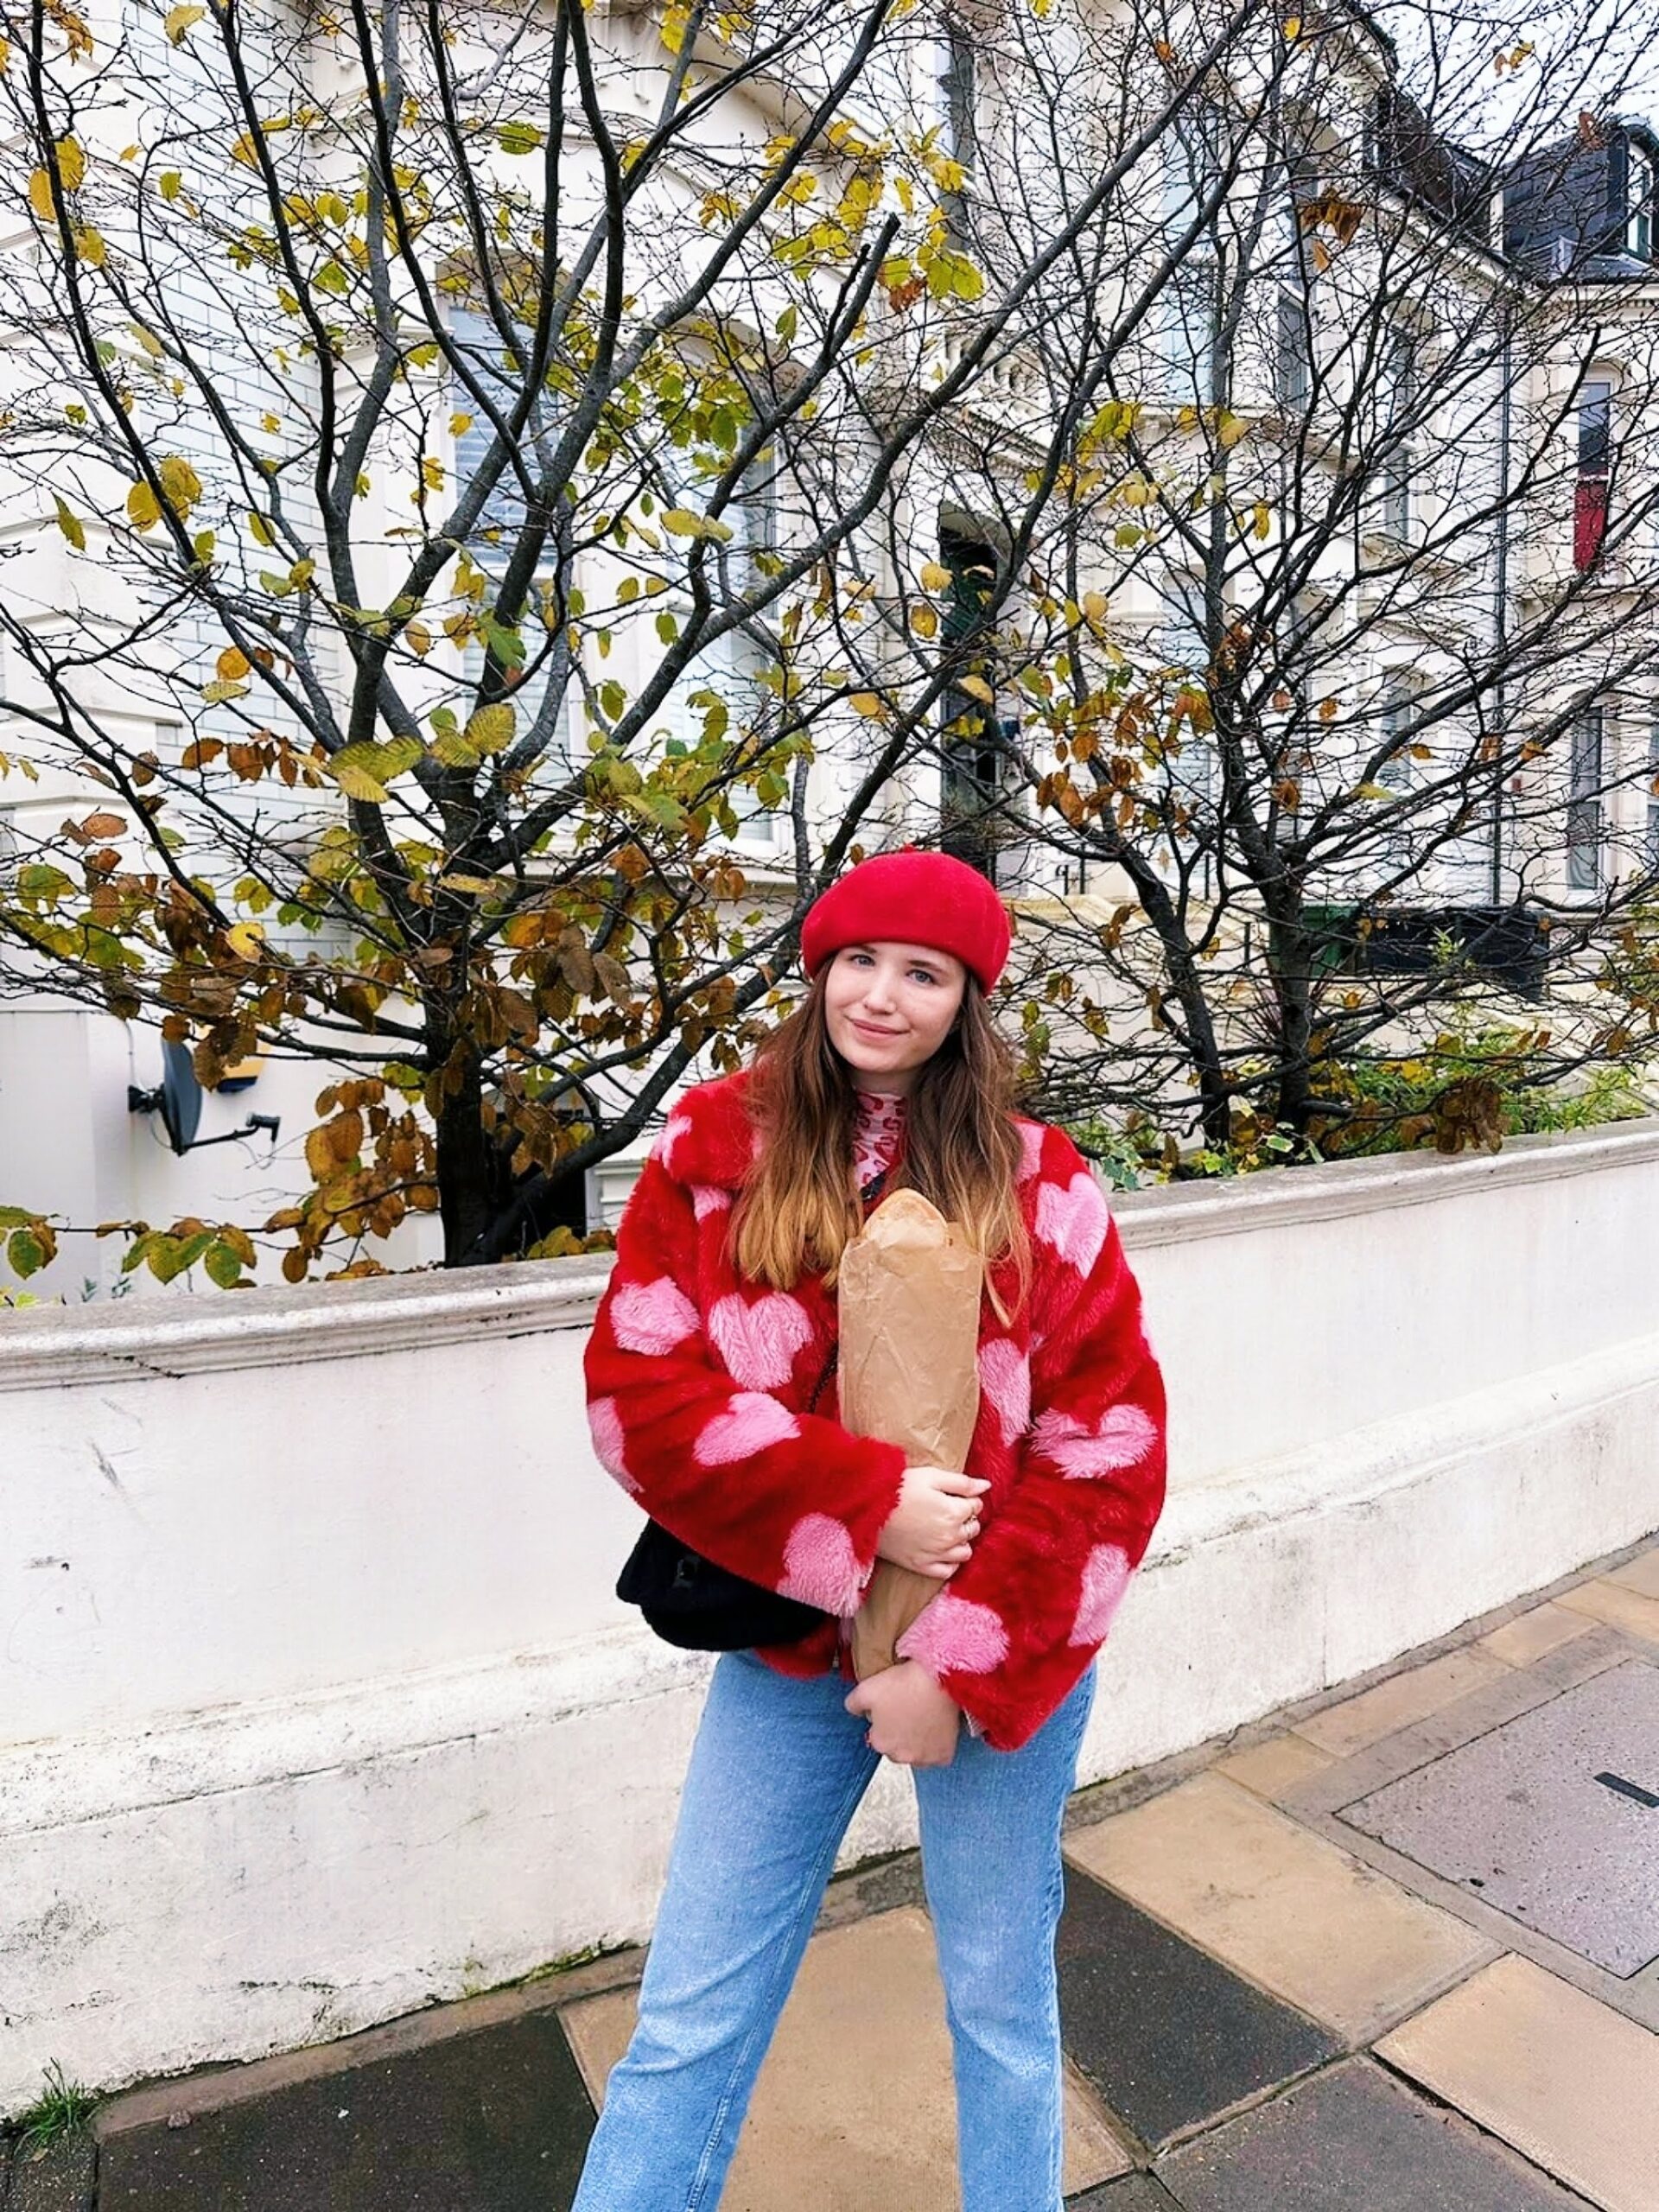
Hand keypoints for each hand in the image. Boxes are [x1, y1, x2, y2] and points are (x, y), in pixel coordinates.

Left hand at [846, 1661, 961, 1766]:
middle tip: (907, 1711)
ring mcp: (924, 1758)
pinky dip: (937, 1745)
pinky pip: (938, 1755)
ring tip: (922, 1717)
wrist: (939, 1679)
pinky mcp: (944, 1755)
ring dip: (917, 1742)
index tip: (892, 1707)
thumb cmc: (905, 1683)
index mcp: (880, 1743)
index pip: (877, 1737)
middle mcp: (901, 1756)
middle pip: (896, 1748)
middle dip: (899, 1735)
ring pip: (916, 1754)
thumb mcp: (865, 1688)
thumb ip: (853, 1704)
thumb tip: (853, 1711)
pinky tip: (936, 1727)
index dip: (883, 1721)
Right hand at [876, 1465, 989, 1578]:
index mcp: (953, 1513)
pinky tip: (941, 1550)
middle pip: (972, 1529)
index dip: (967, 1499)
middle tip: (946, 1509)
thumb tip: (986, 1486)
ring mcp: (935, 1554)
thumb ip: (962, 1482)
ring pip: (964, 1552)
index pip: (976, 1507)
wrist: (867, 1509)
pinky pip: (947, 1571)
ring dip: (960, 1541)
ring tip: (944, 1529)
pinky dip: (950, 1562)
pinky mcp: (920, 1566)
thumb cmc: (898, 1488)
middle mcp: (949, 1537)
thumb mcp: (931, 1476)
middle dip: (965, 1518)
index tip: (953, 1495)